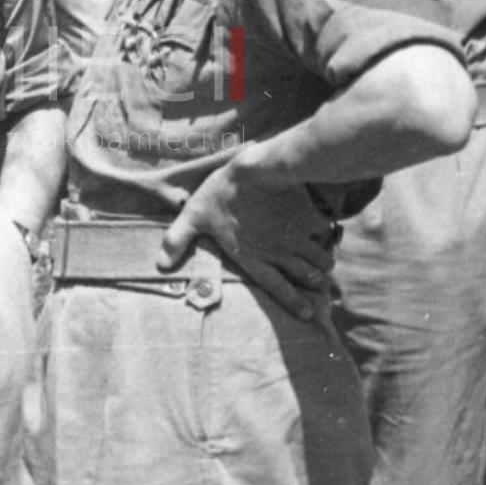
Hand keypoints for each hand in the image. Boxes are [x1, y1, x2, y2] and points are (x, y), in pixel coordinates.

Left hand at [160, 160, 335, 319]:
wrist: (253, 170)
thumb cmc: (220, 194)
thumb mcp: (193, 216)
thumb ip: (178, 240)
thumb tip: (159, 265)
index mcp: (253, 257)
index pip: (277, 287)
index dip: (293, 302)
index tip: (307, 314)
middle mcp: (279, 253)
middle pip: (307, 276)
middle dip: (315, 282)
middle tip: (319, 284)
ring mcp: (296, 237)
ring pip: (320, 259)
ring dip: (323, 264)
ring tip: (324, 265)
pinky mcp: (308, 218)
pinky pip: (324, 234)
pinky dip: (326, 237)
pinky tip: (323, 235)